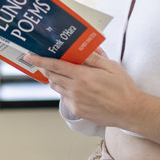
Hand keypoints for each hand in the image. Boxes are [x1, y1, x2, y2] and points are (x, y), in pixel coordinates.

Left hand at [26, 49, 142, 128]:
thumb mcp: (111, 67)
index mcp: (83, 76)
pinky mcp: (78, 111)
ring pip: (57, 87)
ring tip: (62, 74)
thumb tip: (82, 48)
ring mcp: (75, 102)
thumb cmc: (123, 88)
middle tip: (44, 62)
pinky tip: (75, 87)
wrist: (129, 111)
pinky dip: (65, 91)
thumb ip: (94, 58)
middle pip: (52, 76)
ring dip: (55, 79)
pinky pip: (65, 98)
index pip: (56, 66)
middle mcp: (76, 89)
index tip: (30, 57)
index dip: (41, 60)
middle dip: (46, 68)